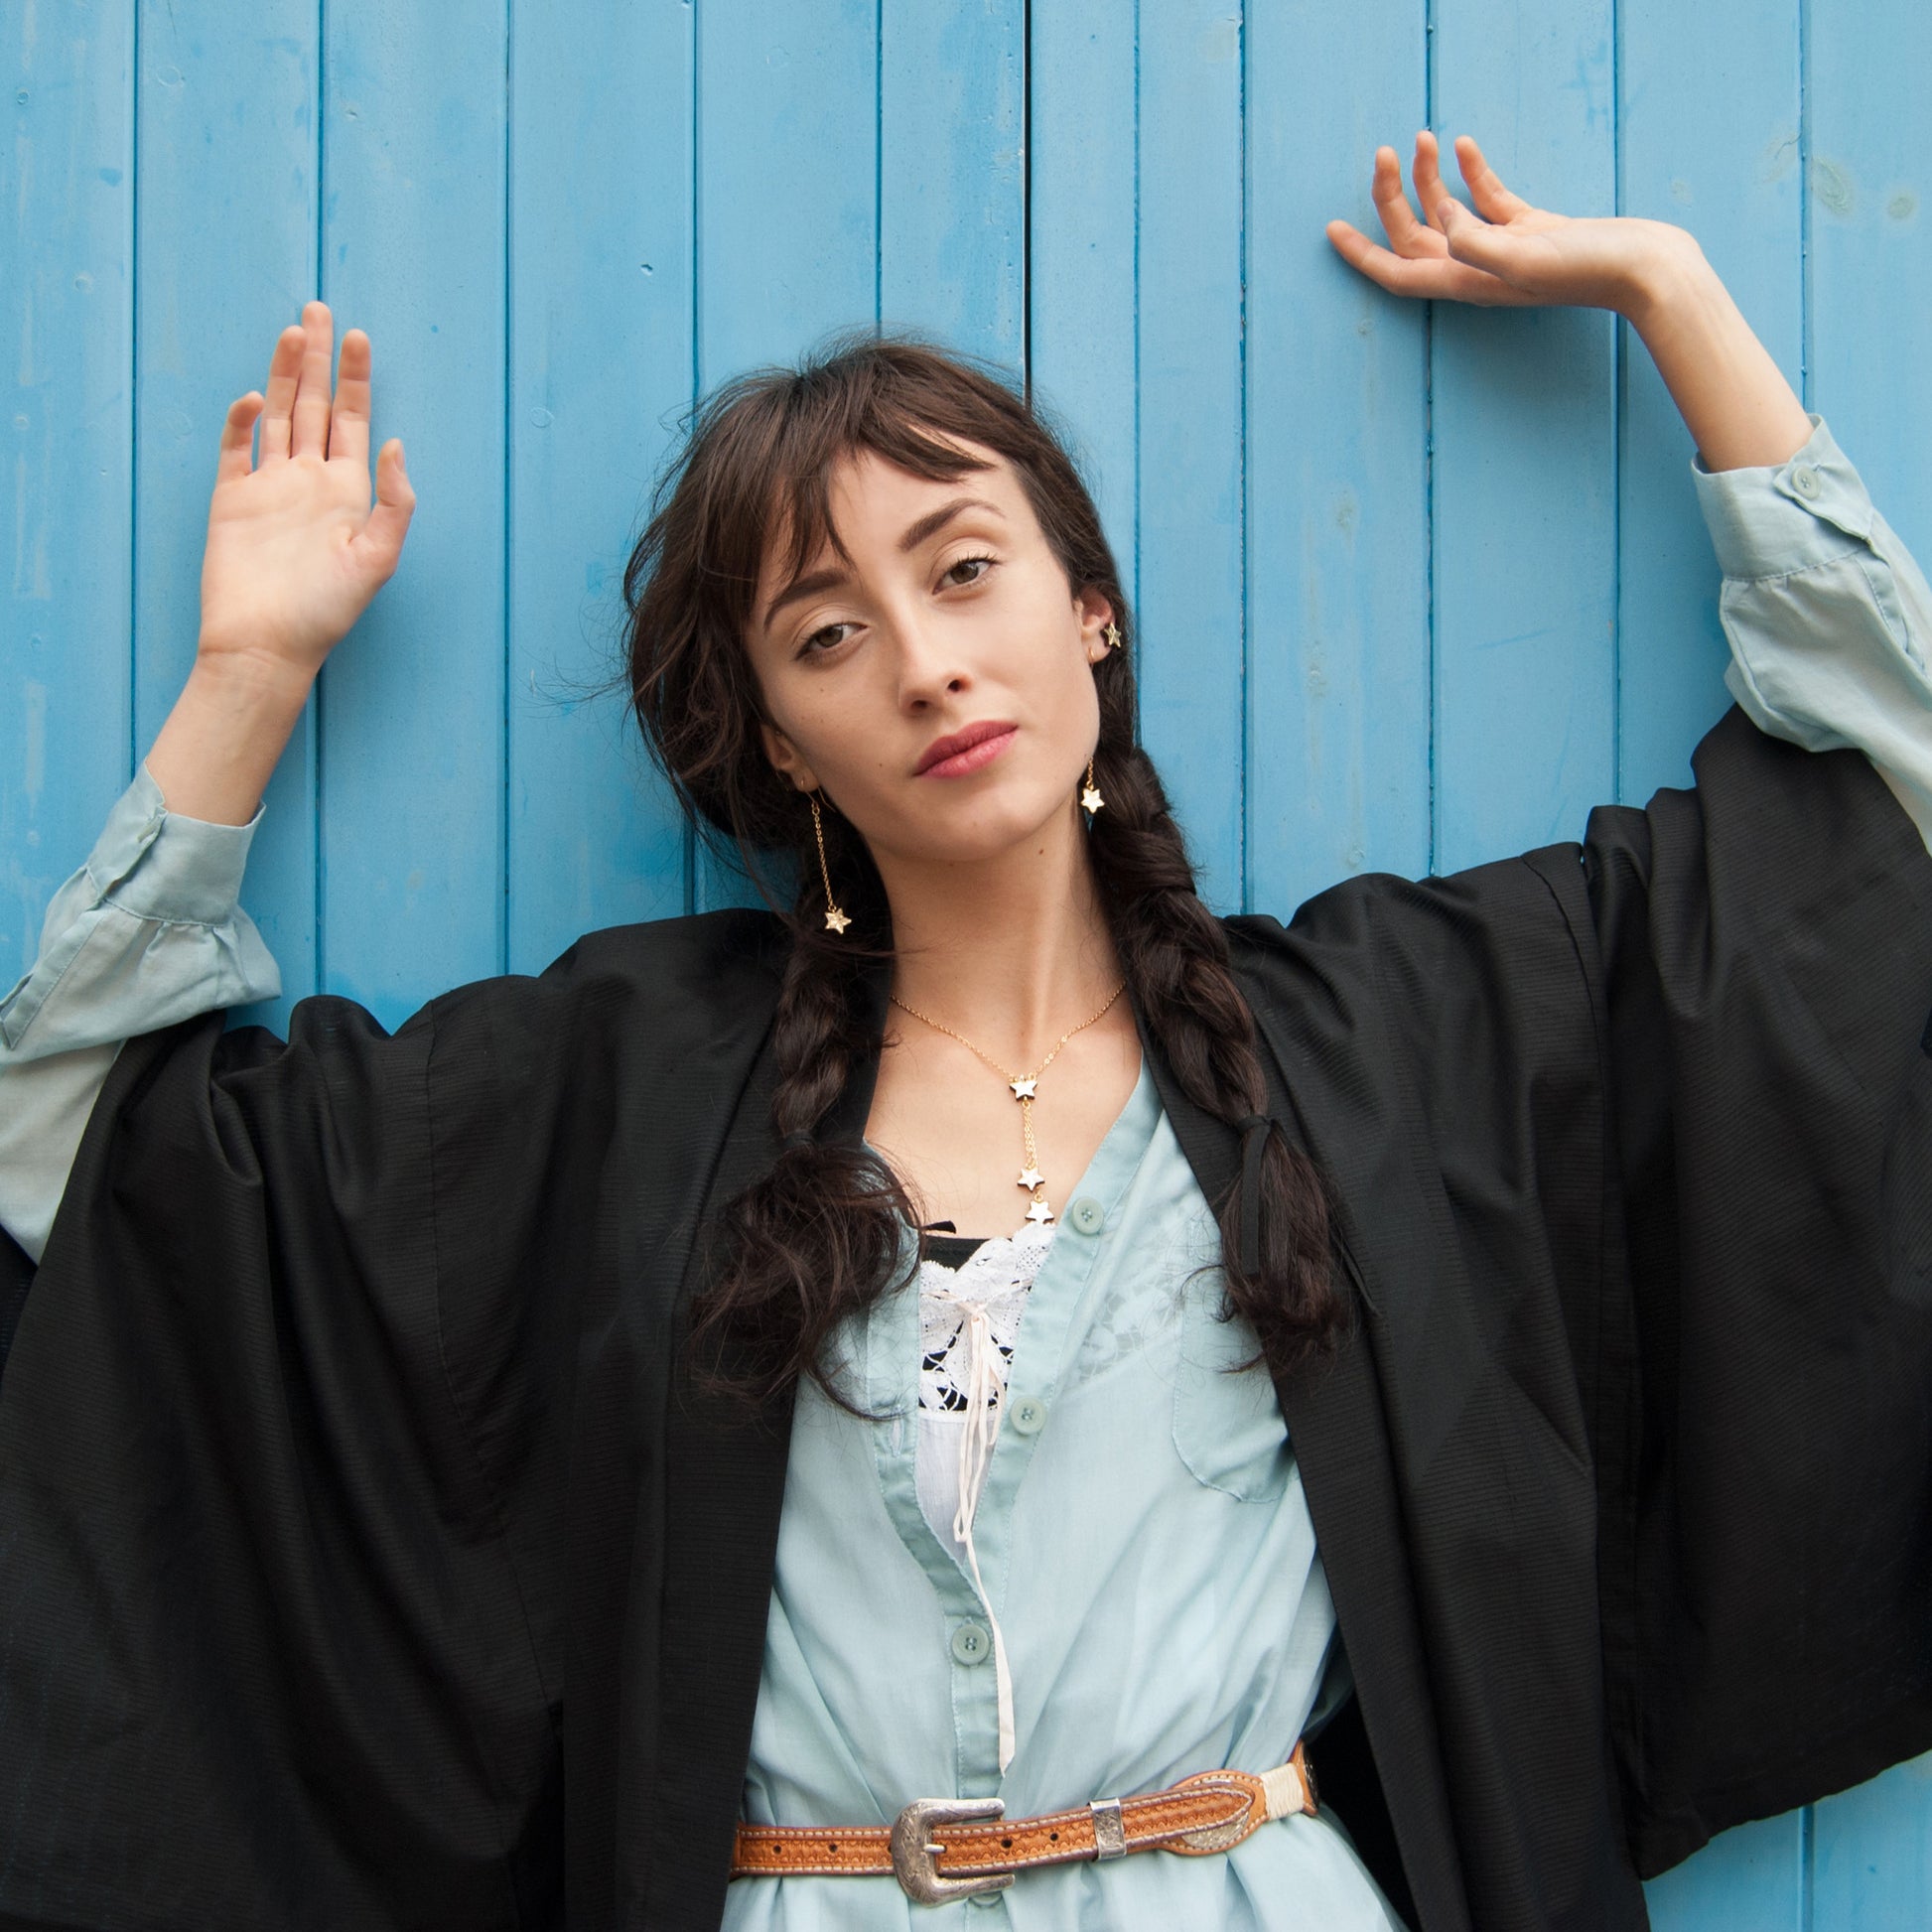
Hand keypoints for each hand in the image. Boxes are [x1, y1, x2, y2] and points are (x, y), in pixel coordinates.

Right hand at [197, 300, 414, 690]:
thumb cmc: (324, 612)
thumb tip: (398, 445)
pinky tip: (254, 397)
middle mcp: (309, 481)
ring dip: (283, 373)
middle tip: (320, 308)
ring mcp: (269, 486)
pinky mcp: (230, 499)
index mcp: (348, 492)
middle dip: (319, 358)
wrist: (264, 644)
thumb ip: (394, 503)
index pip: (354, 421)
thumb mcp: (376, 560)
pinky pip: (235, 448)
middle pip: (314, 404)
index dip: (357, 379)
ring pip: (277, 416)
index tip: (360, 336)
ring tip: (292, 330)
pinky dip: (242, 420)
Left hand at [1326, 132, 1699, 316]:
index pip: (1398, 272)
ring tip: (1423, 137)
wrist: (1646, 268)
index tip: (1330, 231)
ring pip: (1450, 213)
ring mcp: (1504, 250)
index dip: (1361, 256)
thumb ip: (1477, 242)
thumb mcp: (1524, 256)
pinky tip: (1465, 143)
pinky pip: (1489, 201)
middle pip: (1416, 236)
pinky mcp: (1532, 229)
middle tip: (1383, 153)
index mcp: (1466, 281)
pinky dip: (1473, 173)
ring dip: (1430, 178)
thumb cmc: (1587, 270)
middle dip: (1392, 197)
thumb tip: (1444, 221)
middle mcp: (1477, 269)